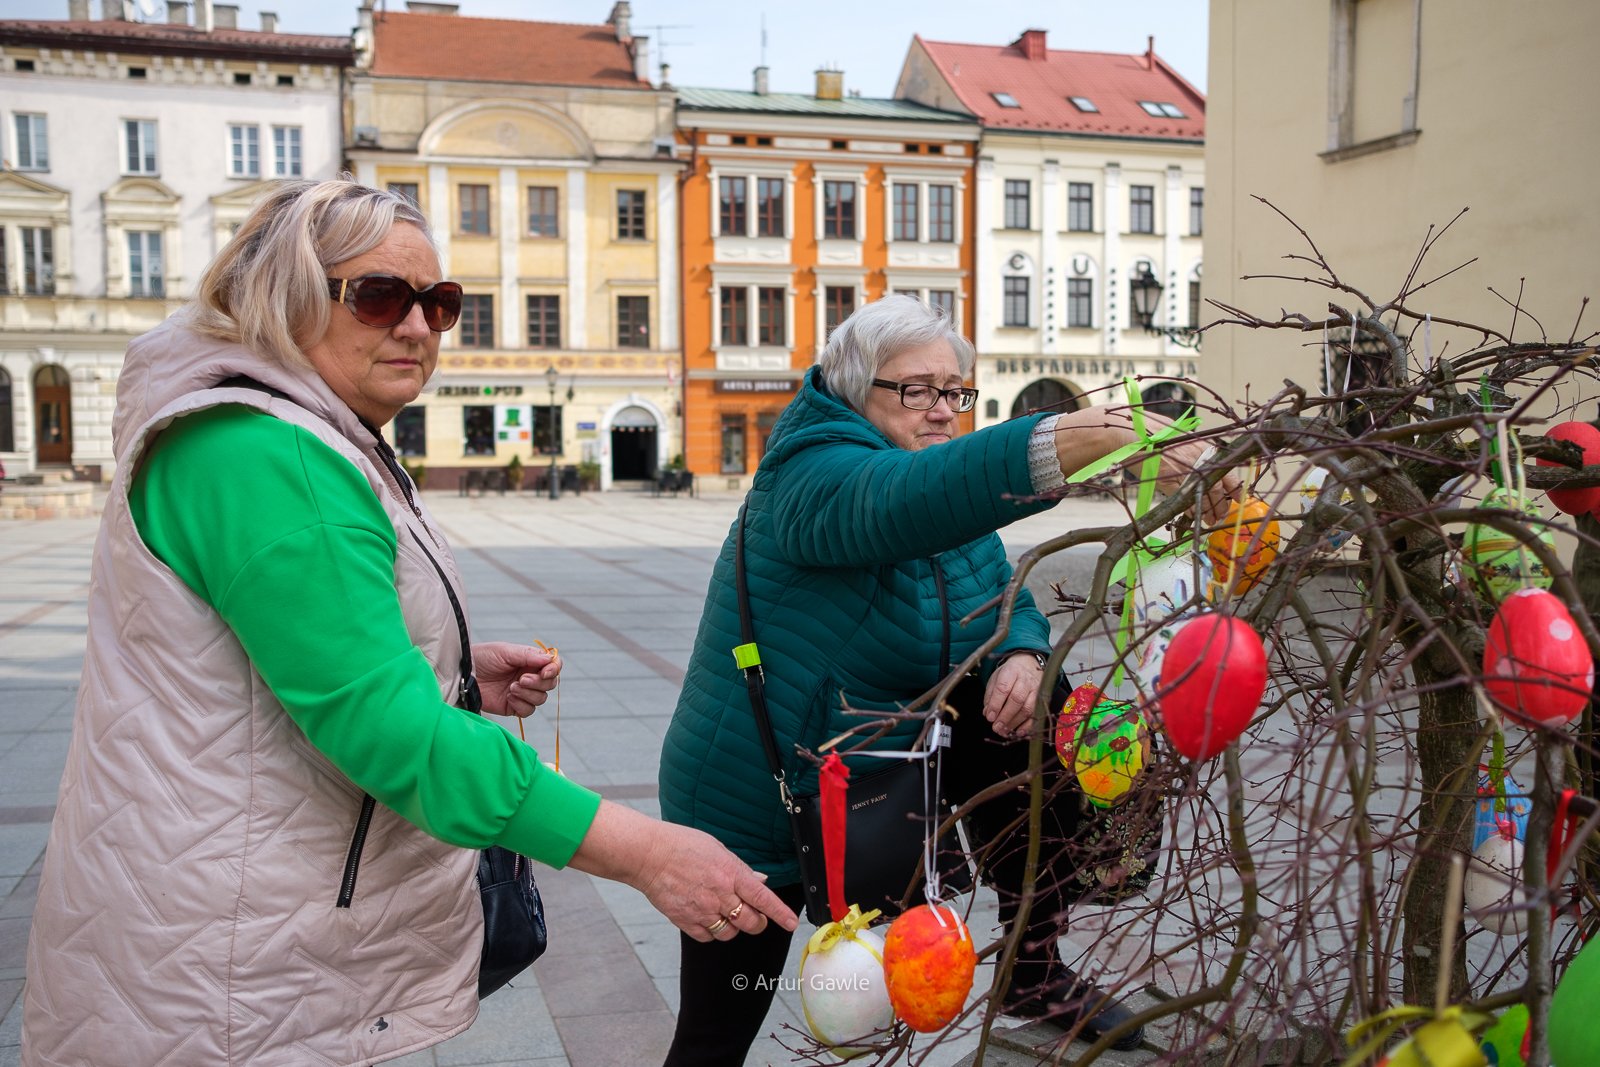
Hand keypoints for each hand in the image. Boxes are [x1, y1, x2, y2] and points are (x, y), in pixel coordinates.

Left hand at [472, 642, 559, 717]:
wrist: (462, 675)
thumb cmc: (482, 658)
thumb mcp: (505, 651)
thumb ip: (528, 655)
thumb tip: (550, 659)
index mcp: (530, 661)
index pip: (553, 666)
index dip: (554, 669)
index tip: (545, 672)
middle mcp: (529, 677)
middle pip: (550, 684)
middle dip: (538, 683)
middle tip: (522, 679)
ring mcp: (522, 693)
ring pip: (541, 699)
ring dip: (528, 694)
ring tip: (511, 687)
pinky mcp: (512, 707)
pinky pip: (528, 711)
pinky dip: (521, 705)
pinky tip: (508, 697)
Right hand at [570, 802, 798, 941]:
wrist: (648, 855)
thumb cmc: (682, 846)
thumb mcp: (717, 849)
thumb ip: (740, 869)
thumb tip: (760, 882)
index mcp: (731, 873)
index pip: (763, 898)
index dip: (780, 914)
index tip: (791, 924)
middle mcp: (720, 894)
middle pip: (751, 922)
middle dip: (757, 922)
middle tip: (754, 917)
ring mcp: (703, 909)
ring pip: (731, 933)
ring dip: (733, 927)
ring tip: (723, 912)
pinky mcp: (686, 921)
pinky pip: (708, 937)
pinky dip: (711, 931)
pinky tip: (705, 916)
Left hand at [984, 653, 1046, 739]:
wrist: (1028, 664)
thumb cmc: (1009, 674)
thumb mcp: (996, 678)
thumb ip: (990, 695)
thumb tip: (988, 713)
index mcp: (1011, 671)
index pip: (1003, 688)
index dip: (995, 704)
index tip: (990, 717)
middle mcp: (1025, 679)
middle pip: (1016, 699)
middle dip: (1005, 716)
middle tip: (996, 727)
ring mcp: (1036, 689)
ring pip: (1027, 708)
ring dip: (1015, 723)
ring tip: (1004, 731)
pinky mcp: (1042, 699)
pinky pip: (1036, 714)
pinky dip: (1028, 726)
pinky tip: (1018, 732)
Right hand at [1153, 437, 1242, 525]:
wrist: (1141, 437)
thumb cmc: (1163, 436)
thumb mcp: (1189, 441)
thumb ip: (1201, 456)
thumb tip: (1210, 472)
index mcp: (1208, 452)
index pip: (1229, 475)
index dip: (1236, 490)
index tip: (1239, 500)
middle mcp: (1201, 465)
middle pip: (1217, 491)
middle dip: (1220, 507)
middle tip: (1220, 515)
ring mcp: (1187, 476)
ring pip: (1203, 499)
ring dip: (1207, 512)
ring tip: (1209, 520)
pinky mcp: (1172, 485)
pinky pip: (1186, 502)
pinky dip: (1190, 511)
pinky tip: (1192, 515)